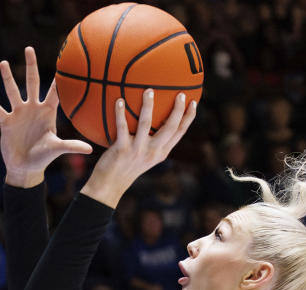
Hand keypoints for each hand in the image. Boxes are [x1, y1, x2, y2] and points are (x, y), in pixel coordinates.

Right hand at [0, 46, 93, 187]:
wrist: (26, 168)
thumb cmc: (44, 158)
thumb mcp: (57, 149)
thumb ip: (72, 146)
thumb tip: (91, 149)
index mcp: (47, 112)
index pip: (55, 92)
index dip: (58, 79)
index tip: (62, 62)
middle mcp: (33, 109)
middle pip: (32, 82)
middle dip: (31, 66)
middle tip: (29, 48)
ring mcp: (19, 114)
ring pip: (12, 91)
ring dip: (8, 78)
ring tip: (4, 63)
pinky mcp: (6, 122)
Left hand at [81, 89, 196, 206]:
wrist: (111, 183)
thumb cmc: (127, 165)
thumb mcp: (145, 155)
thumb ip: (152, 140)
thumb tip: (154, 116)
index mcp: (162, 152)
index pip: (180, 132)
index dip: (188, 117)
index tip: (194, 102)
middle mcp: (153, 151)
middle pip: (170, 128)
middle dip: (178, 110)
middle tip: (181, 94)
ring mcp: (138, 150)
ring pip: (146, 124)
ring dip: (148, 106)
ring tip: (149, 90)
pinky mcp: (122, 150)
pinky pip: (122, 128)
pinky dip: (120, 113)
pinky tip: (119, 100)